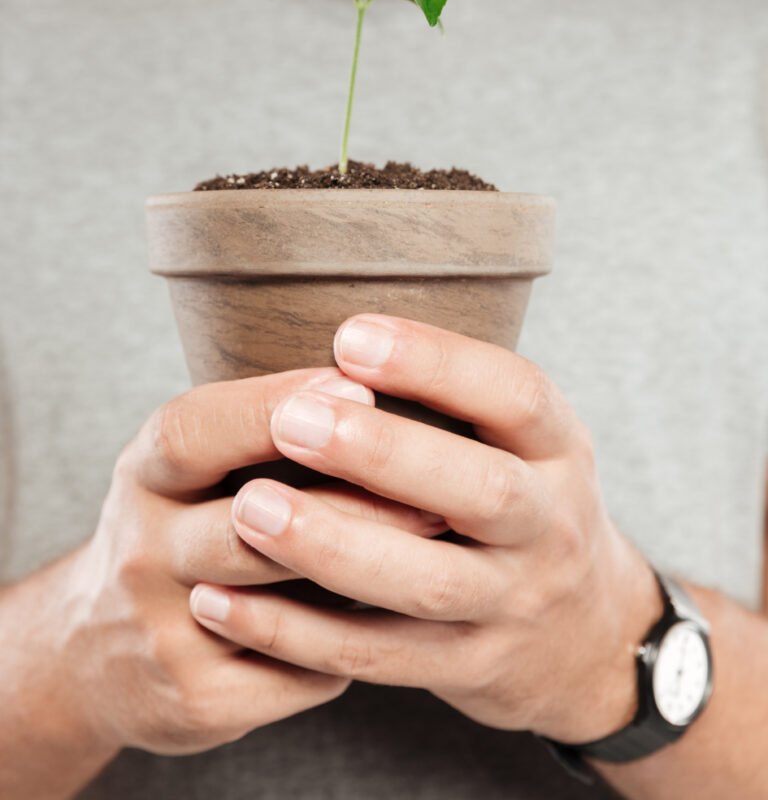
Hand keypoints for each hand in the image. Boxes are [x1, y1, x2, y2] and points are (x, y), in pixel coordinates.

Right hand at [59, 366, 448, 756]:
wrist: (101, 648)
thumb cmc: (182, 523)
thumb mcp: (191, 464)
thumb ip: (260, 430)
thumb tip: (382, 379)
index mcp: (145, 475)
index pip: (194, 432)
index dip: (270, 408)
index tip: (356, 388)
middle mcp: (142, 550)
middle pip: (246, 522)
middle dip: (350, 501)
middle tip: (437, 486)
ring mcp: (162, 632)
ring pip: (275, 602)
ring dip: (363, 569)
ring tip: (440, 538)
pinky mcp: (194, 701)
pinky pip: (296, 674)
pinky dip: (350, 645)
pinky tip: (398, 620)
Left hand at [190, 315, 662, 743]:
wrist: (581, 634)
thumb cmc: (518, 501)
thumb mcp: (522, 441)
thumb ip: (456, 398)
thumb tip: (335, 336)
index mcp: (560, 449)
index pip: (517, 396)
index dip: (438, 364)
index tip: (349, 337)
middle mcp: (550, 526)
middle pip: (484, 492)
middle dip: (385, 455)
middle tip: (291, 421)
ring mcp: (513, 605)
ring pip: (427, 583)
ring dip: (332, 546)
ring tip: (246, 509)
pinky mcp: (467, 666)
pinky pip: (377, 656)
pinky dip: (297, 633)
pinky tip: (223, 602)